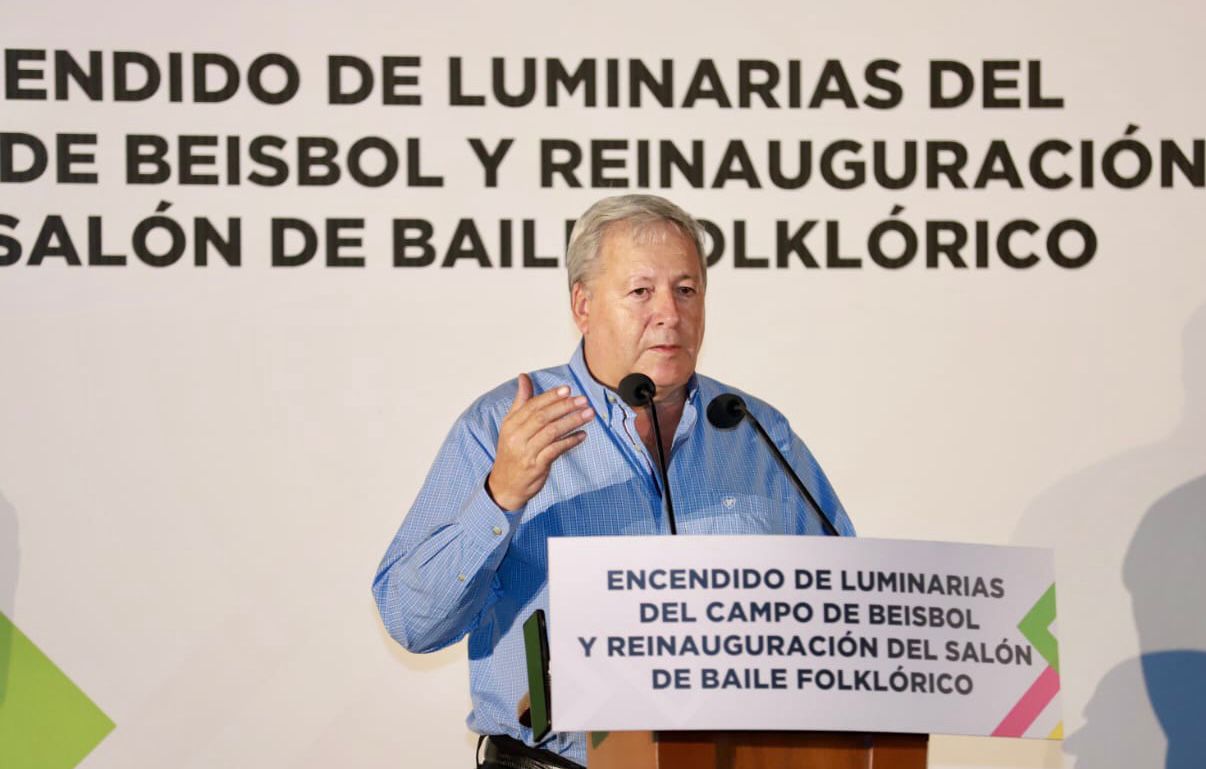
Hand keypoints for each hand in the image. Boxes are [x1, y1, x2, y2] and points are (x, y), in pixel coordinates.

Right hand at [486, 373, 593, 510]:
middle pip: (543, 417)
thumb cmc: (512, 452)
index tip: (568, 389)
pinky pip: (556, 450)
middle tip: (583, 400)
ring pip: (551, 432)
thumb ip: (521, 402)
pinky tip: (582, 436)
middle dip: (565, 407)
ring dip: (572, 422)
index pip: (532, 405)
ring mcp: (526, 452)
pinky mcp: (536, 466)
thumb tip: (524, 377)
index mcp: (511, 424)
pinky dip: (570, 441)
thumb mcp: (511, 426)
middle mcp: (516, 436)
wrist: (504, 486)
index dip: (551, 396)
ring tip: (588, 415)